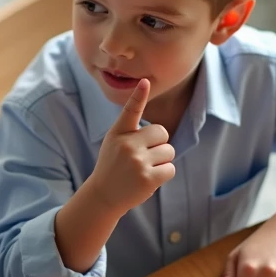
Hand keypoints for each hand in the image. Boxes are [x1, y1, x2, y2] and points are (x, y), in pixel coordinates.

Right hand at [87, 79, 175, 216]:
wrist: (104, 195)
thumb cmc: (113, 165)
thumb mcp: (114, 142)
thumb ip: (132, 132)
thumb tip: (160, 130)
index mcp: (119, 133)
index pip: (131, 110)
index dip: (139, 95)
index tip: (145, 82)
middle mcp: (128, 145)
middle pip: (162, 133)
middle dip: (160, 144)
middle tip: (145, 156)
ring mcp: (138, 162)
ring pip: (169, 151)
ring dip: (163, 160)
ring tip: (146, 168)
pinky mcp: (148, 178)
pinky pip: (170, 168)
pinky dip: (164, 173)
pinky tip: (150, 178)